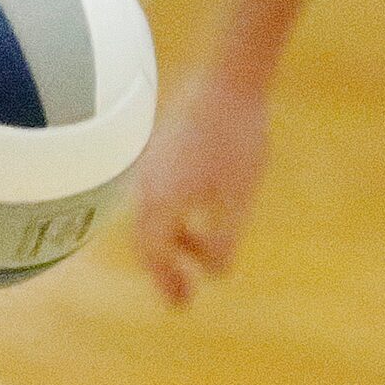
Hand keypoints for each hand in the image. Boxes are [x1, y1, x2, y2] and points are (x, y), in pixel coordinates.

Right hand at [132, 67, 271, 307]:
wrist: (229, 78)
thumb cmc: (237, 139)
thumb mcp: (238, 198)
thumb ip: (225, 238)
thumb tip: (218, 273)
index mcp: (160, 204)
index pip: (154, 255)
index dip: (167, 283)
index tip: (183, 305)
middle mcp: (146, 189)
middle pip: (145, 241)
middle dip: (164, 269)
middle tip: (183, 294)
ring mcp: (149, 168)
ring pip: (150, 219)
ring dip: (170, 243)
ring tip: (195, 255)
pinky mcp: (159, 153)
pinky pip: (155, 198)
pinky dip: (170, 219)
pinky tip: (195, 217)